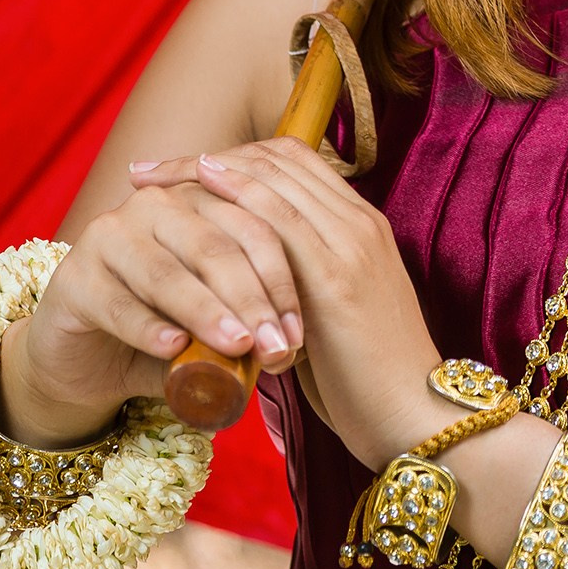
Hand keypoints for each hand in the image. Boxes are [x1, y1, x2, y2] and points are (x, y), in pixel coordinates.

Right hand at [2, 170, 308, 444]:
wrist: (81, 357)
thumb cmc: (161, 332)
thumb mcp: (210, 327)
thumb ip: (243, 327)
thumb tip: (286, 349)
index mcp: (199, 201)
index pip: (253, 232)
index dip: (281, 283)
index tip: (298, 334)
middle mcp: (155, 206)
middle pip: (215, 248)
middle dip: (252, 300)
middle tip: (276, 347)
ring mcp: (108, 235)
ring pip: (168, 274)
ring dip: (207, 312)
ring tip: (238, 346)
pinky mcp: (72, 277)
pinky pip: (118, 303)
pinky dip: (148, 327)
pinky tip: (172, 348)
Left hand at [129, 138, 442, 470]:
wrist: (415, 413)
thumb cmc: (368, 379)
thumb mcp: (334, 317)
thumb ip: (300, 289)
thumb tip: (245, 290)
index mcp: (364, 228)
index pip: (295, 163)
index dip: (236, 157)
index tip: (183, 169)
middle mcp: (360, 223)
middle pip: (279, 158)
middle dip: (209, 156)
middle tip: (153, 167)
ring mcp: (352, 243)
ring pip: (274, 177)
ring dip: (205, 169)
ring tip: (154, 177)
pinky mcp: (337, 276)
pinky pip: (279, 217)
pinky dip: (235, 197)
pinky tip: (197, 194)